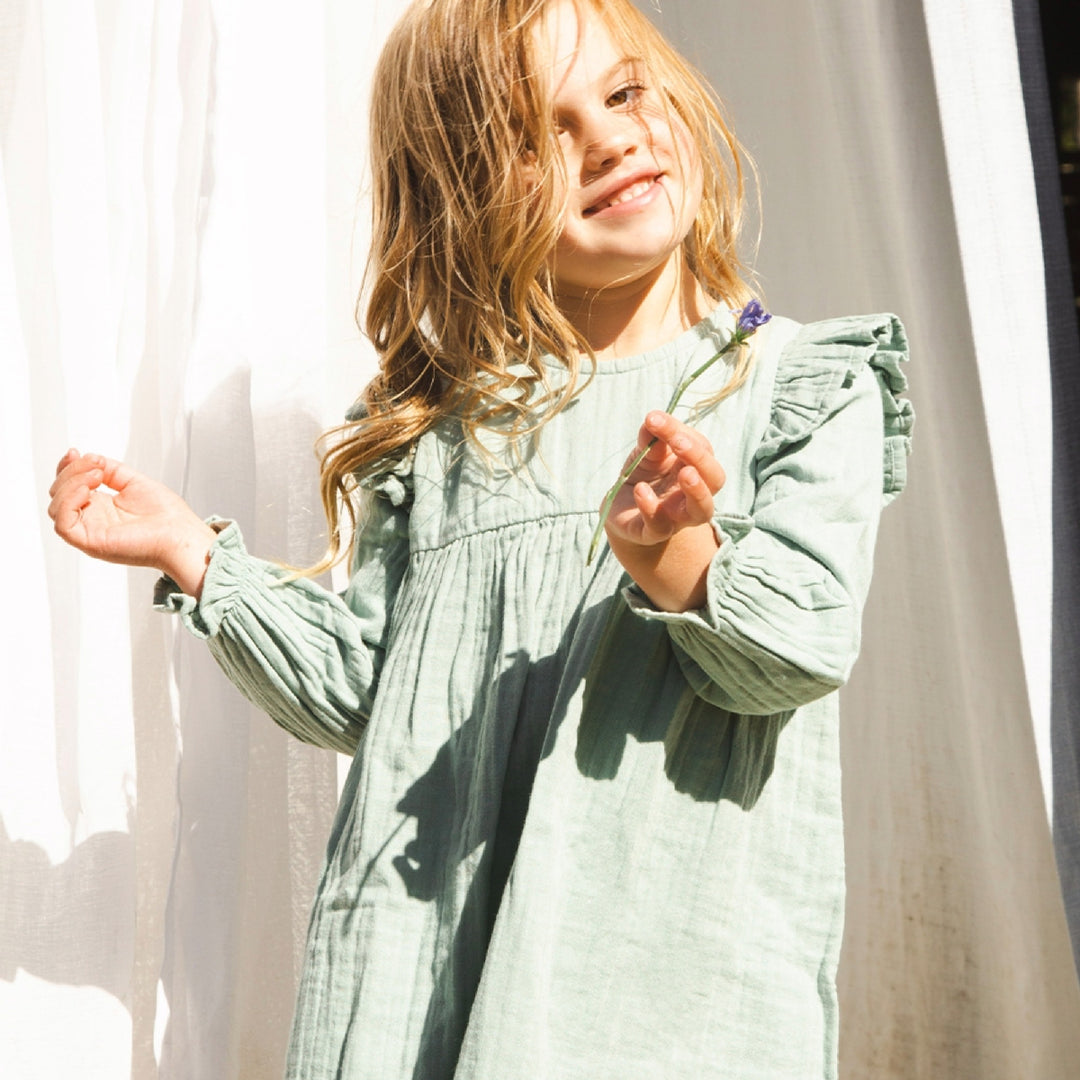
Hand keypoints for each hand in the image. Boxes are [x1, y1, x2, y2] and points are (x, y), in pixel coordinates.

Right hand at [48, 449, 216, 595]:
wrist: (181, 534)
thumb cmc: (167, 516)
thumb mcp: (133, 481)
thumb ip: (110, 469)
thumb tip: (90, 458)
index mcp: (101, 507)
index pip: (68, 486)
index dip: (67, 467)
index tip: (76, 452)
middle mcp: (93, 519)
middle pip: (59, 494)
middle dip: (70, 471)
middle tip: (95, 465)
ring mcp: (90, 531)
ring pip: (56, 507)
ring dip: (70, 484)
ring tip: (96, 476)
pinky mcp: (91, 542)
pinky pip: (63, 525)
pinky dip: (68, 502)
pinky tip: (88, 490)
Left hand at [602, 412, 723, 612]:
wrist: (621, 508)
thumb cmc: (645, 476)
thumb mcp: (646, 453)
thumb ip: (651, 438)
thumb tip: (653, 420)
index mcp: (698, 469)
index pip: (701, 448)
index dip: (681, 432)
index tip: (654, 419)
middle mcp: (694, 495)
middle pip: (714, 478)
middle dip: (700, 459)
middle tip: (678, 442)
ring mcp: (677, 517)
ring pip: (702, 510)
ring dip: (697, 491)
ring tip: (685, 473)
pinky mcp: (653, 533)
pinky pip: (660, 525)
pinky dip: (650, 507)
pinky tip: (641, 490)